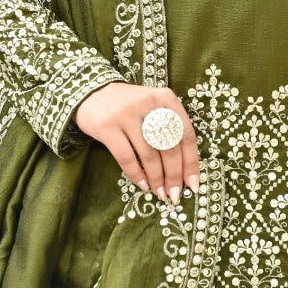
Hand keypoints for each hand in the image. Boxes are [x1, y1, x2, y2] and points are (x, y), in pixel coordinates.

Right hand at [73, 81, 199, 204]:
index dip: (191, 163)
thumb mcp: (154, 107)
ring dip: (157, 179)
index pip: (186, 135)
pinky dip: (136, 174)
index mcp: (166, 98)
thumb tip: (183, 168)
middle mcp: (149, 104)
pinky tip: (143, 185)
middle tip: (175, 195)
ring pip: (149, 155)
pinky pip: (126, 157)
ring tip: (160, 193)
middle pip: (169, 147)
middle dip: (174, 176)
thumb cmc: (130, 105)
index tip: (194, 184)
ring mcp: (127, 114)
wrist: (93, 92)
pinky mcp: (107, 126)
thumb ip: (169, 128)